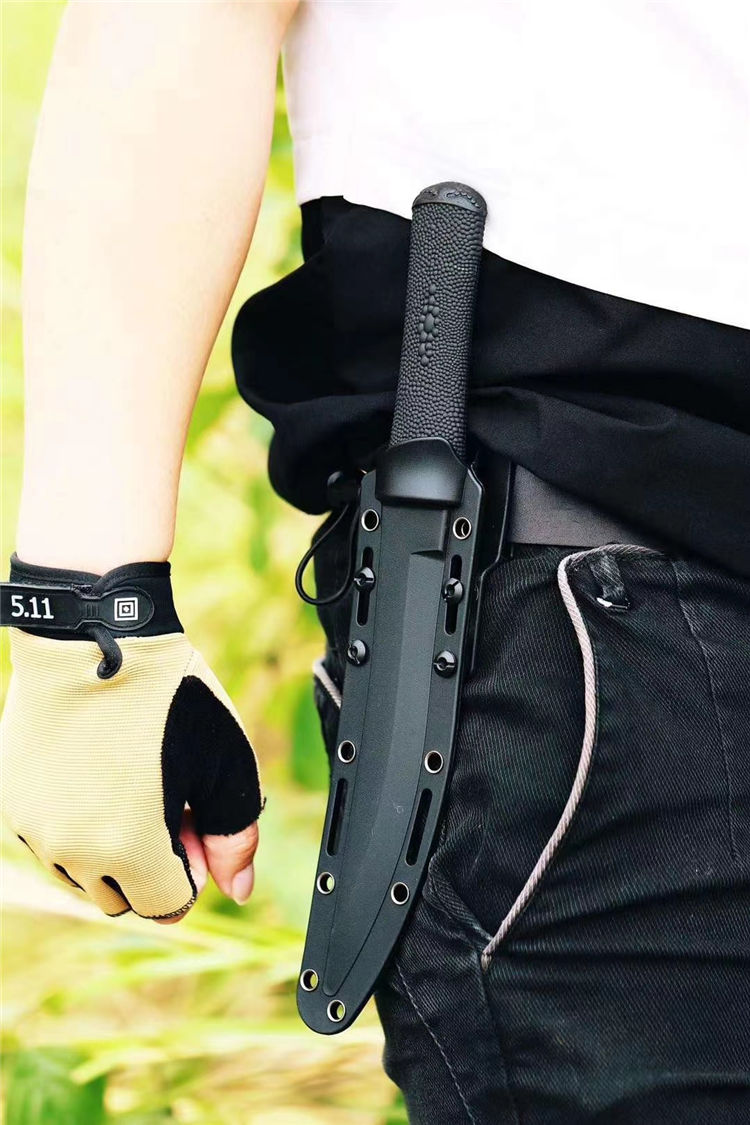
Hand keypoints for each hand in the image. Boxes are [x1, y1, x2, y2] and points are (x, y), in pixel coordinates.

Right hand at [1, 559, 262, 920]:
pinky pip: (51, 841)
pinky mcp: (13, 803)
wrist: (95, 638)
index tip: (196, 824)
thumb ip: (235, 835)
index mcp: (128, 848)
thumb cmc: (167, 697)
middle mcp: (72, 851)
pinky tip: (100, 775)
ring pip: (81, 874)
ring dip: (111, 850)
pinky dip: (77, 825)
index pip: (167, 904)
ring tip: (135, 788)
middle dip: (151, 866)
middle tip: (171, 804)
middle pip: (122, 897)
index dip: (193, 870)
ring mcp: (35, 829)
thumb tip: (239, 889)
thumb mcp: (225, 764)